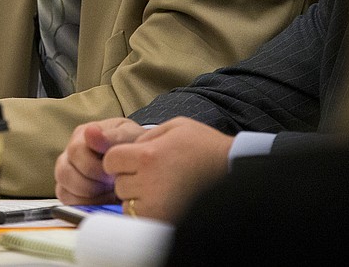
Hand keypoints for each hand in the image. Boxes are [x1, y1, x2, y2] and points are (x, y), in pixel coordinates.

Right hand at [55, 117, 145, 203]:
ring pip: (63, 190)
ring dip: (89, 196)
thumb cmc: (134, 147)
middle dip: (93, 184)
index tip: (114, 172)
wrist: (141, 163)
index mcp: (82, 136)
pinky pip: (69, 203)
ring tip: (110, 193)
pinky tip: (104, 201)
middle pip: (65, 173)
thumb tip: (90, 131)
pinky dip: (87, 206)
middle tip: (113, 184)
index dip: (96, 166)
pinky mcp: (69, 193)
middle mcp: (69, 155)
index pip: (75, 152)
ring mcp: (67, 174)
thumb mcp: (129, 136)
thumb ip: (111, 136)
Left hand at [102, 116, 233, 221]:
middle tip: (156, 175)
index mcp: (148, 156)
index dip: (121, 160)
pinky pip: (141, 219)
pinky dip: (149, 212)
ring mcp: (156, 206)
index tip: (135, 161)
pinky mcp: (165, 222)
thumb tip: (128, 146)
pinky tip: (166, 202)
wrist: (237, 173)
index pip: (111, 161)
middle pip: (119, 183)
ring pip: (128, 203)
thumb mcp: (177, 127)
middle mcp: (148, 182)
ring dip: (139, 197)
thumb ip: (147, 134)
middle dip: (132, 178)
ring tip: (163, 189)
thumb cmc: (208, 149)